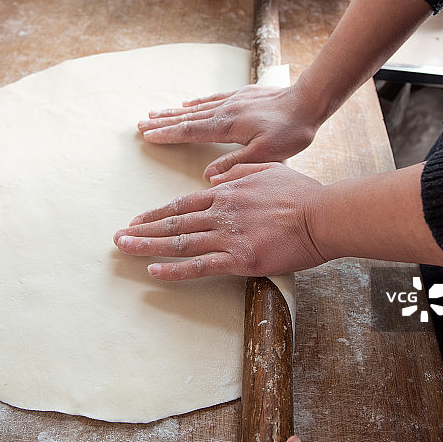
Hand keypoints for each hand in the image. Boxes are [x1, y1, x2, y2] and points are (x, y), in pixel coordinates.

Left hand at [113, 163, 326, 279]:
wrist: (323, 215)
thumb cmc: (301, 194)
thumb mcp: (267, 170)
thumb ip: (238, 172)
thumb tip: (215, 177)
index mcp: (226, 192)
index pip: (182, 203)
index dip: (157, 213)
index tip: (138, 219)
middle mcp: (221, 213)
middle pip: (173, 222)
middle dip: (142, 229)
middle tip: (119, 236)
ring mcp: (228, 236)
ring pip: (179, 242)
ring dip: (148, 246)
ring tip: (124, 249)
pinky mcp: (239, 259)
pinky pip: (199, 266)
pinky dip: (174, 270)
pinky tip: (154, 272)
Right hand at [137, 85, 319, 179]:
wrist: (309, 100)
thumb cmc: (291, 130)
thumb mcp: (266, 155)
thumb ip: (235, 165)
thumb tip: (208, 177)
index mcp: (227, 126)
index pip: (190, 131)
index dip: (167, 135)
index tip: (147, 136)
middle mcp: (225, 110)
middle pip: (187, 117)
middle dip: (163, 122)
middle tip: (140, 125)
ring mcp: (232, 100)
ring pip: (196, 107)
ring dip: (174, 112)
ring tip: (154, 113)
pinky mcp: (242, 95)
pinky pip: (212, 99)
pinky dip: (196, 103)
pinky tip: (188, 103)